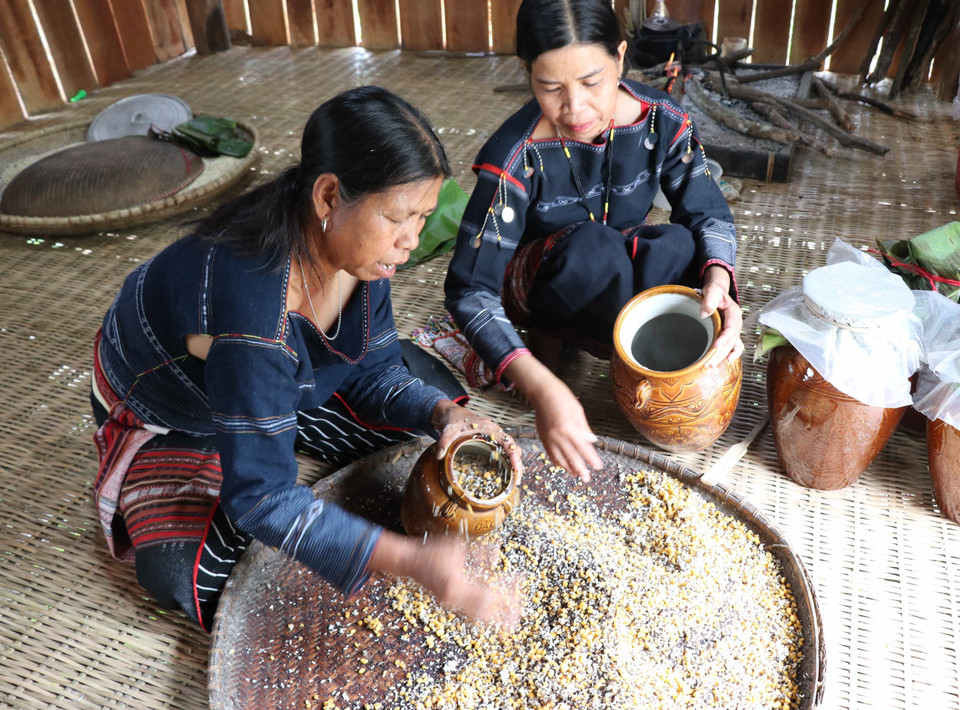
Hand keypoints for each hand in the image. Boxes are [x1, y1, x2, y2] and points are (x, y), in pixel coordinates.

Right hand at [370, 531, 522, 627]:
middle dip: (503, 612)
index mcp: (456, 583)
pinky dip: (483, 615)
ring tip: (511, 622)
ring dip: (495, 618)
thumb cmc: (433, 551)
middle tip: (520, 615)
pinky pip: (469, 613)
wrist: (410, 562)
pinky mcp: (450, 604)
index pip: (487, 590)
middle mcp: (454, 598)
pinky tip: (493, 617)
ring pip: (477, 615)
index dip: (505, 589)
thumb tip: (498, 553)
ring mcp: (451, 603)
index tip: (519, 583)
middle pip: (484, 609)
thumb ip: (479, 552)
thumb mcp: (458, 546)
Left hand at [430, 399, 523, 474]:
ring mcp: (494, 436)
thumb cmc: (453, 420)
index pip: (507, 441)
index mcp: (488, 428)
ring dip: (514, 462)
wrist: (451, 413)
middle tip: (517, 479)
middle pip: (513, 446)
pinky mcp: (490, 441)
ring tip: (514, 479)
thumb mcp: (448, 431)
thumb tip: (439, 456)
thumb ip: (444, 442)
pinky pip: (503, 450)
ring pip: (510, 448)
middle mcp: (494, 431)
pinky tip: (505, 472)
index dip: (514, 455)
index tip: (517, 468)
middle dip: (517, 462)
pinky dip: (507, 460)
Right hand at [527, 378, 602, 482]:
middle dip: (580, 469)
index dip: (591, 459)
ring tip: (575, 474)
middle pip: (571, 456)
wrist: (541, 392)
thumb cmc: (561, 397)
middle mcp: (558, 435)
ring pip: (559, 458)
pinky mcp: (542, 436)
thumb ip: (584, 428)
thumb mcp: (578, 410)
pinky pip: (550, 453)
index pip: (583, 448)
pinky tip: (562, 465)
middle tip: (586, 478)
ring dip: (568, 468)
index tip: (597, 467)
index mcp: (569, 428)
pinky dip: (557, 461)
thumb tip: (591, 441)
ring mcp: (549, 437)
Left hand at [700, 265, 743, 364]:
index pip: (731, 328)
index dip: (724, 338)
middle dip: (720, 353)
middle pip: (731, 341)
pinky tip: (726, 361)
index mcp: (734, 313)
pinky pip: (734, 346)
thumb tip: (704, 314)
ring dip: (722, 356)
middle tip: (708, 362)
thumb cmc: (714, 291)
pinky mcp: (728, 333)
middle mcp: (736, 323)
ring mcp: (733, 329)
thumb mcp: (712, 291)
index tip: (715, 346)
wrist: (716, 291)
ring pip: (731, 346)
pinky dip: (732, 354)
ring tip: (711, 365)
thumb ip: (709, 300)